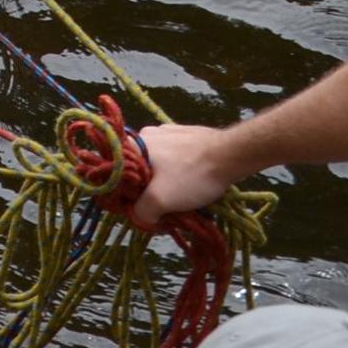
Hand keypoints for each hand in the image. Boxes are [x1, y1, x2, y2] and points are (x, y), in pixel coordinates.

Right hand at [130, 124, 246, 225]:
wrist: (230, 155)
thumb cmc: (192, 174)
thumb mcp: (160, 200)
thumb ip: (142, 211)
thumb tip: (140, 216)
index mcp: (131, 144)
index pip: (116, 172)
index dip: (126, 193)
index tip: (142, 206)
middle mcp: (144, 133)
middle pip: (139, 169)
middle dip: (150, 188)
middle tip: (167, 203)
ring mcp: (165, 131)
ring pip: (157, 163)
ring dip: (166, 179)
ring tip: (185, 192)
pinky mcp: (184, 133)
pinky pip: (174, 155)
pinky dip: (179, 169)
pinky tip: (194, 178)